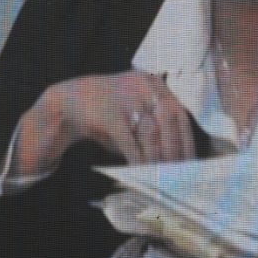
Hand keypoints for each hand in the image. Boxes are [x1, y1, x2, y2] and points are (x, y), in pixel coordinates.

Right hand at [13, 71, 195, 179]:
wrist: (66, 103)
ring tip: (162, 175)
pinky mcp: (110, 113)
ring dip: (157, 156)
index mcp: (153, 83)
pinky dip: (136, 157)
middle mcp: (143, 86)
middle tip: (179, 172)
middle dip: (175, 150)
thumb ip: (154, 128)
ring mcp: (126, 97)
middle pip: (169, 121)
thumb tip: (176, 159)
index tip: (191, 160)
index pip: (179, 113)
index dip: (186, 138)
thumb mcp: (134, 113)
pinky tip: (140, 170)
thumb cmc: (107, 113)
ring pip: (150, 132)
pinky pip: (129, 139)